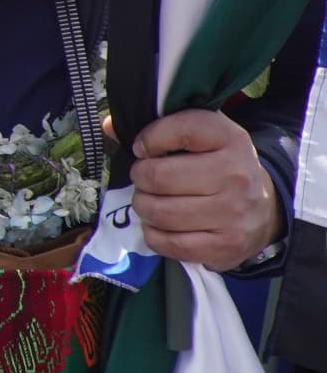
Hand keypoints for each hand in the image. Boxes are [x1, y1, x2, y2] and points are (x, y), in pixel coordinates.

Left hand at [132, 112, 283, 270]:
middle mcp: (235, 175)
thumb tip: (107, 126)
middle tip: (144, 179)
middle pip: (159, 177)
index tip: (144, 148)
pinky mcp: (226, 246)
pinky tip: (158, 225)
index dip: (149, 139)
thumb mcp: (199, 136)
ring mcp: (233, 214)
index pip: (180, 130)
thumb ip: (156, 127)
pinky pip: (171, 244)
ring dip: (143, 207)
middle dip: (140, 178)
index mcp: (229, 139)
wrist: (265, 206)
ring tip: (149, 201)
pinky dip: (154, 235)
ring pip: (161, 212)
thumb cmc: (218, 164)